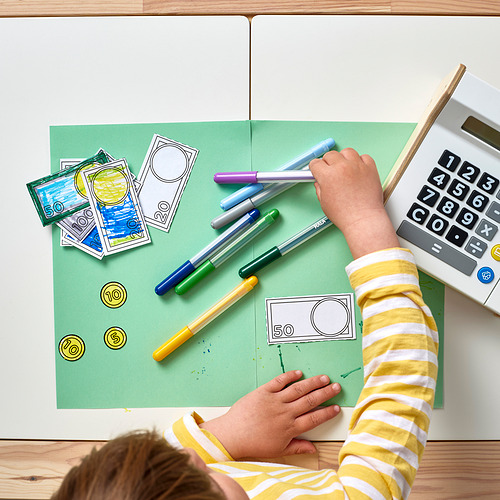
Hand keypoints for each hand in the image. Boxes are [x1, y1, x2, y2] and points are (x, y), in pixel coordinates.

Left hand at [200, 370, 340, 458]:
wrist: (233, 435)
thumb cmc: (254, 443)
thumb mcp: (278, 450)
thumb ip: (297, 447)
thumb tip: (313, 449)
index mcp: (290, 428)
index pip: (314, 418)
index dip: (327, 412)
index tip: (336, 407)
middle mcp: (285, 413)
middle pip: (310, 401)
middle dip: (325, 393)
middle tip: (336, 387)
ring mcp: (274, 401)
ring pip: (298, 389)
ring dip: (313, 383)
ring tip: (324, 378)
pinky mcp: (263, 391)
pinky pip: (279, 381)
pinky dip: (290, 376)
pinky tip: (299, 373)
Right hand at [309, 148, 399, 258]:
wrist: (363, 219)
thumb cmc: (345, 214)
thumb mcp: (324, 203)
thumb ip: (320, 189)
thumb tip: (320, 183)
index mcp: (328, 176)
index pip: (316, 163)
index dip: (315, 168)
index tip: (317, 171)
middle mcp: (342, 167)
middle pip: (330, 155)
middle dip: (328, 162)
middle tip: (330, 171)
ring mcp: (357, 166)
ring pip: (347, 152)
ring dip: (344, 158)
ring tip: (345, 168)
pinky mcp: (370, 168)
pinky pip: (364, 157)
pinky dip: (360, 161)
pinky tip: (358, 169)